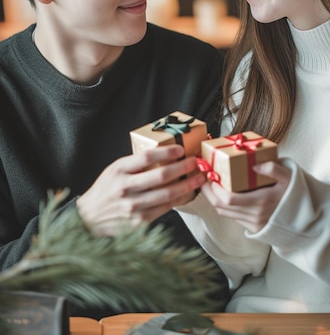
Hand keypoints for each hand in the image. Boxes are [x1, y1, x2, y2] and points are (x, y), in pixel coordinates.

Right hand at [77, 145, 205, 235]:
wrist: (89, 218)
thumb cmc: (105, 190)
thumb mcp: (114, 169)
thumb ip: (134, 163)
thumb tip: (162, 155)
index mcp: (119, 171)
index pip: (147, 157)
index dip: (166, 152)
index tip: (180, 149)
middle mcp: (126, 188)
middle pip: (161, 176)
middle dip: (183, 168)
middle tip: (195, 162)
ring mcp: (133, 206)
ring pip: (167, 194)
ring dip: (187, 185)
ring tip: (198, 178)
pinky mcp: (139, 221)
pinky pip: (165, 209)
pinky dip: (179, 200)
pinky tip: (188, 193)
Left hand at [200, 160, 290, 233]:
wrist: (307, 218)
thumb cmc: (296, 193)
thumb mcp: (289, 176)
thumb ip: (273, 169)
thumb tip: (255, 165)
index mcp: (262, 201)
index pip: (229, 199)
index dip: (214, 188)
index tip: (209, 175)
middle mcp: (255, 215)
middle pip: (222, 207)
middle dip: (208, 193)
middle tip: (204, 178)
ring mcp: (254, 223)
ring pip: (225, 213)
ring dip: (214, 199)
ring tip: (210, 184)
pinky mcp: (254, 228)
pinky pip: (233, 217)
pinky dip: (224, 206)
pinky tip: (222, 194)